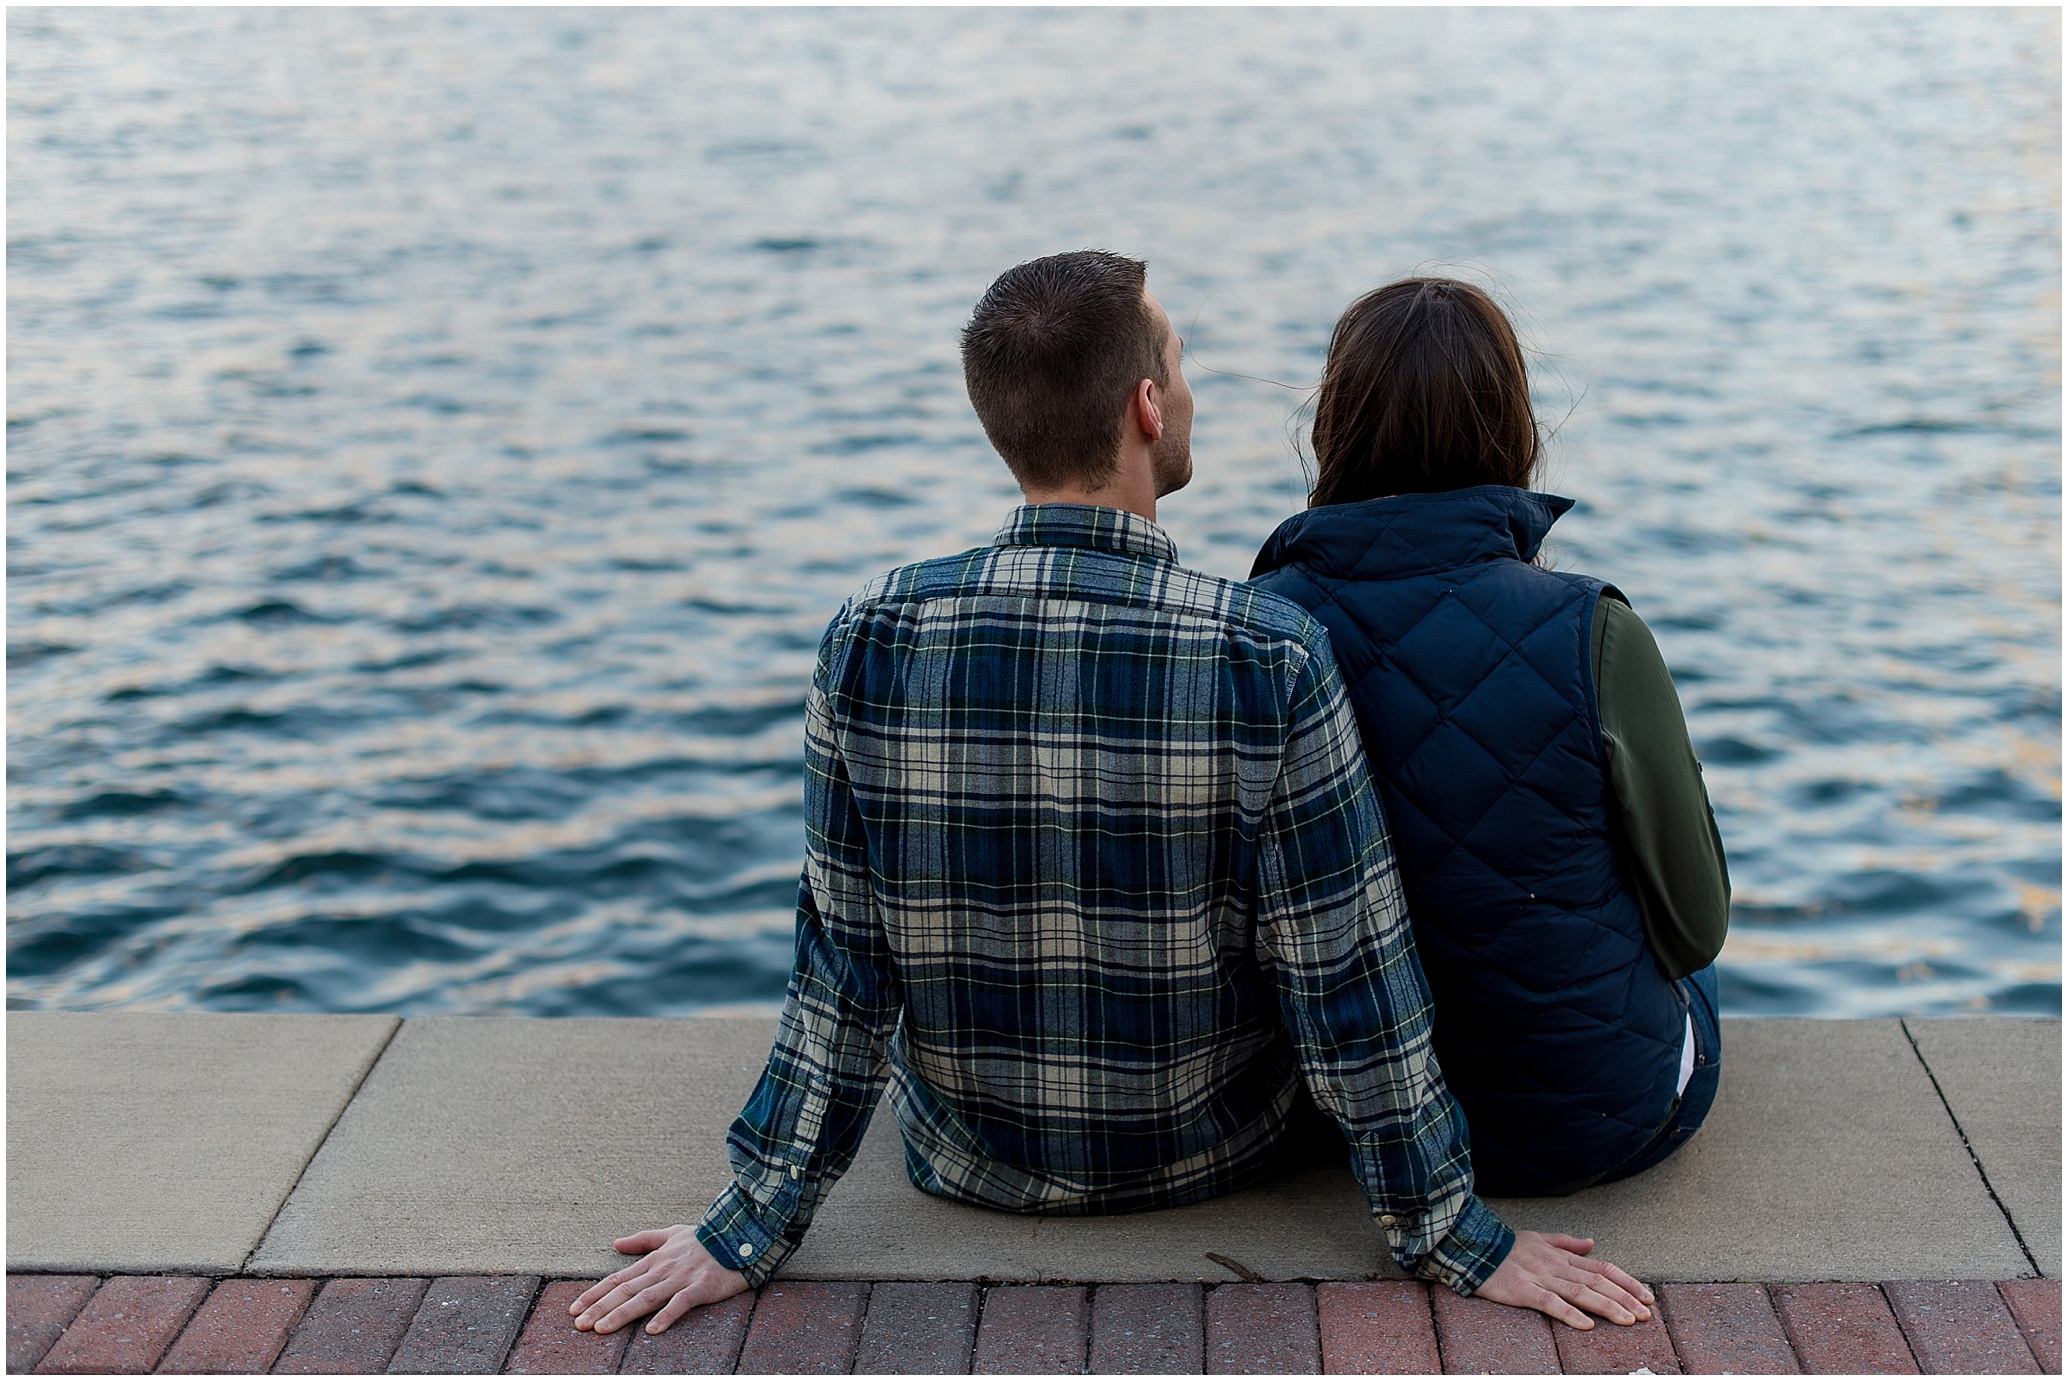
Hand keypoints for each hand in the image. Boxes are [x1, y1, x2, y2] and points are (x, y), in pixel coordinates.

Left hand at [571, 1225, 749, 1334]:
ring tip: (602, 1329)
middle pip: (625, 1291)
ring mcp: (681, 1278)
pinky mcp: (701, 1287)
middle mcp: (663, 1269)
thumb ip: (643, 1240)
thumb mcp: (671, 1234)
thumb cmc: (705, 1239)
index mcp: (654, 1259)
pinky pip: (681, 1303)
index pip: (618, 1279)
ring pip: (646, 1298)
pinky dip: (666, 1315)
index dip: (595, 1294)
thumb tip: (616, 1243)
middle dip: (599, 1308)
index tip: (575, 1309)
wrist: (739, 1235)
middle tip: (579, 1325)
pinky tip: (652, 1330)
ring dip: (622, 1314)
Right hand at [1473, 1230, 1654, 1328]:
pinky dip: (1569, 1313)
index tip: (1647, 1296)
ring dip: (1607, 1307)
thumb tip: (1591, 1243)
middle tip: (1647, 1315)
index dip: (1627, 1282)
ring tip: (1628, 1321)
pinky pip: (1549, 1302)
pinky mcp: (1522, 1290)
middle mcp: (1556, 1266)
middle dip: (1625, 1299)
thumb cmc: (1505, 1246)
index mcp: (1562, 1256)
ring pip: (1581, 1293)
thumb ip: (1566, 1242)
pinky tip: (1586, 1325)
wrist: (1473, 1245)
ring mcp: (1540, 1278)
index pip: (1602, 1268)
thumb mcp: (1538, 1238)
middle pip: (1598, 1282)